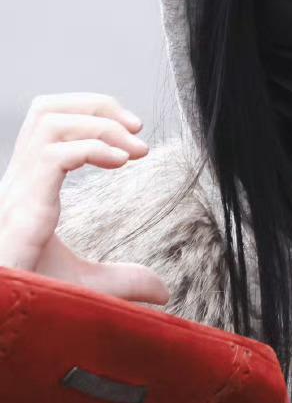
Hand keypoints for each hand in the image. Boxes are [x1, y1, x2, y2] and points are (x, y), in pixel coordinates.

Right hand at [0, 93, 169, 303]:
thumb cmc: (29, 298)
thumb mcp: (84, 285)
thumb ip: (122, 281)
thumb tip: (162, 291)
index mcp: (29, 187)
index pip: (50, 122)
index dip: (91, 114)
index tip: (132, 134)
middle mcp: (20, 180)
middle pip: (47, 109)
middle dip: (96, 104)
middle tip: (138, 127)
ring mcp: (18, 191)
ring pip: (50, 122)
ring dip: (100, 123)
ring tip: (137, 148)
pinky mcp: (23, 207)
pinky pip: (54, 155)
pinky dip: (93, 148)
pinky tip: (122, 163)